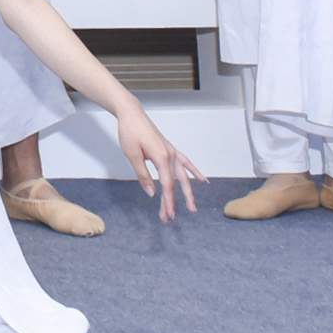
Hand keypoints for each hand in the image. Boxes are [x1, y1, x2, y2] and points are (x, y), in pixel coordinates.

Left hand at [116, 108, 205, 223]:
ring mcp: (171, 152)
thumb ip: (143, 175)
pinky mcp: (169, 149)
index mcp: (161, 157)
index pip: (167, 185)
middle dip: (174, 201)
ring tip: (192, 207)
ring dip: (187, 192)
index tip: (167, 215)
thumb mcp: (132, 155)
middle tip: (171, 217)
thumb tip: (152, 193)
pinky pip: (185, 162)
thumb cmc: (130, 132)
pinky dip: (194, 171)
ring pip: (183, 176)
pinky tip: (202, 180)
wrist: (131, 114)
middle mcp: (170, 155)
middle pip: (176, 183)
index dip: (168, 201)